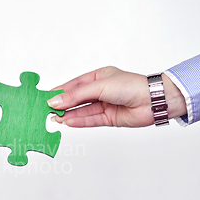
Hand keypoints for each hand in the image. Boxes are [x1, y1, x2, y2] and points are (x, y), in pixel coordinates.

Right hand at [48, 66, 186, 126]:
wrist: (153, 100)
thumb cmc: (131, 86)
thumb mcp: (99, 86)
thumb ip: (76, 96)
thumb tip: (55, 101)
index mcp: (99, 76)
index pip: (74, 85)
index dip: (60, 92)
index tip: (46, 98)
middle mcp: (101, 91)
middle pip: (77, 99)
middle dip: (62, 105)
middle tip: (46, 110)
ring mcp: (105, 105)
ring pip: (82, 111)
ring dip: (68, 115)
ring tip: (54, 118)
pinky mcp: (109, 118)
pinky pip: (90, 120)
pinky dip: (78, 121)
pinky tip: (67, 122)